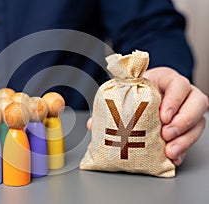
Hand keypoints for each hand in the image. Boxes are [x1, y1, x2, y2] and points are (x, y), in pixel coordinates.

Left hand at [87, 67, 207, 165]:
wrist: (144, 97)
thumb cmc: (137, 93)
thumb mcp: (126, 94)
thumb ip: (113, 104)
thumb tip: (92, 124)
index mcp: (167, 81)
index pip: (178, 84)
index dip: (174, 100)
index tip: (162, 116)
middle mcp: (183, 94)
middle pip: (198, 102)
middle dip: (183, 120)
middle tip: (166, 134)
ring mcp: (188, 110)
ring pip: (199, 122)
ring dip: (185, 138)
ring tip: (169, 151)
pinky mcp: (188, 127)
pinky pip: (192, 138)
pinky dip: (183, 150)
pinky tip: (173, 159)